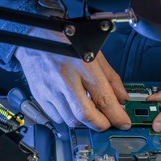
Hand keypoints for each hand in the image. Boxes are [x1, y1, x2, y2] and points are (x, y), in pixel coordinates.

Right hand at [15, 28, 130, 131]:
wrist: (36, 35)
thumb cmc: (66, 40)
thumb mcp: (95, 53)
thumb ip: (111, 77)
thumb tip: (122, 98)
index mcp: (83, 64)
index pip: (103, 98)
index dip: (116, 115)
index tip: (123, 123)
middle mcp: (65, 77)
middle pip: (85, 114)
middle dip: (101, 125)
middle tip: (107, 123)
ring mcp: (50, 88)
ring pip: (71, 119)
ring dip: (84, 121)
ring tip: (89, 111)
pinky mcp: (39, 94)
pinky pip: (56, 116)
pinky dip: (68, 117)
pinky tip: (72, 107)